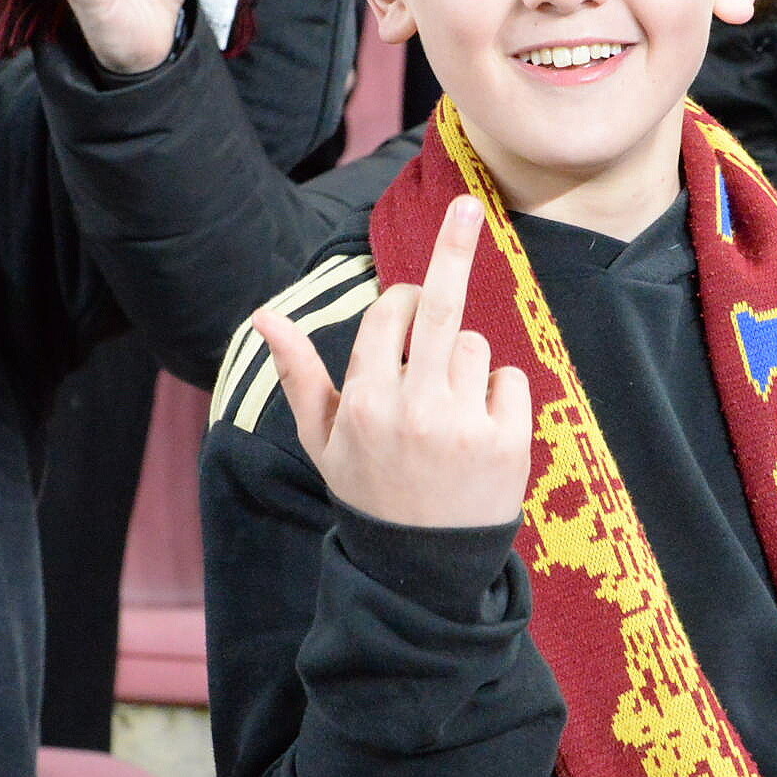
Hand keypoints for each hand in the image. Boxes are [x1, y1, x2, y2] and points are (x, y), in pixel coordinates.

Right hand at [257, 196, 532, 528]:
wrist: (420, 571)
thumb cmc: (368, 492)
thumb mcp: (323, 441)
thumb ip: (299, 374)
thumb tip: (265, 315)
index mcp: (364, 401)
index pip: (391, 314)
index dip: (403, 301)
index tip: (410, 300)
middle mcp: (412, 408)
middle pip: (441, 307)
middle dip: (455, 248)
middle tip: (472, 204)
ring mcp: (462, 425)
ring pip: (476, 346)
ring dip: (467, 365)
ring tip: (449, 417)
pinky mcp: (507, 443)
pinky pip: (511, 380)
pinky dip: (501, 394)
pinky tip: (479, 434)